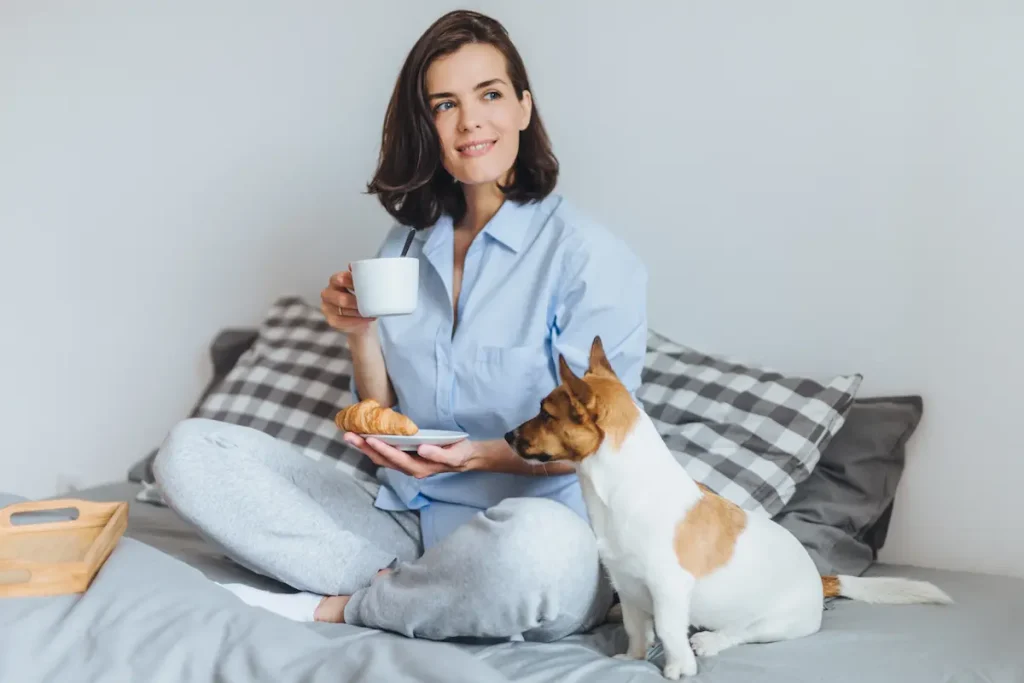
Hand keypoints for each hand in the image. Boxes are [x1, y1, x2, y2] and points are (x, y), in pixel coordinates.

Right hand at [321, 268, 373, 336]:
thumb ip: (360, 276)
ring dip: (358, 312)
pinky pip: (343, 322)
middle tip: (369, 304)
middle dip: (356, 302)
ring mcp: (327, 307)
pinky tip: (365, 320)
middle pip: (341, 299)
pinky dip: (356, 321)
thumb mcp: (362, 285)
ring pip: (342, 311)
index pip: (340, 279)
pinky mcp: (331, 320)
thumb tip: (352, 265)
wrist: (363, 316)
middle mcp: (328, 293)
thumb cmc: (362, 297)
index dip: (352, 282)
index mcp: (335, 280)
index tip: (365, 286)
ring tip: (370, 312)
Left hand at [342, 433, 478, 478]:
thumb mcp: (454, 455)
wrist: (464, 458)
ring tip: (350, 435)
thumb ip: (438, 454)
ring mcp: (406, 464)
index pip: (397, 459)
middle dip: (365, 448)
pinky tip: (364, 437)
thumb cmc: (460, 455)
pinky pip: (386, 454)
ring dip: (365, 447)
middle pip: (383, 460)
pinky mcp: (405, 458)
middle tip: (349, 436)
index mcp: (420, 468)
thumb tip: (422, 449)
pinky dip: (373, 446)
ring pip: (381, 458)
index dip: (383, 449)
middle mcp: (409, 468)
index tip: (370, 439)